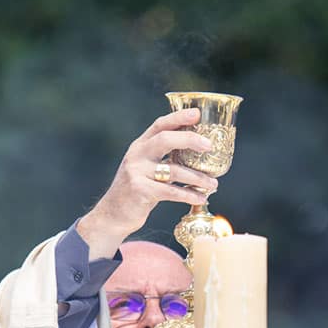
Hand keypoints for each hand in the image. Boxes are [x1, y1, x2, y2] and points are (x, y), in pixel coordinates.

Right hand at [76, 110, 217, 257]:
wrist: (112, 214)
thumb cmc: (137, 190)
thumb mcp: (145, 168)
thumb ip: (163, 157)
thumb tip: (197, 150)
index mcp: (140, 146)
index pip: (160, 125)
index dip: (178, 117)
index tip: (197, 113)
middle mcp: (137, 156)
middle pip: (165, 139)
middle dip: (189, 140)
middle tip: (209, 146)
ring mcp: (137, 173)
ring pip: (174, 170)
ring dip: (197, 178)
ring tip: (214, 184)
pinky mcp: (140, 191)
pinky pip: (171, 192)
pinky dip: (189, 195)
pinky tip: (201, 197)